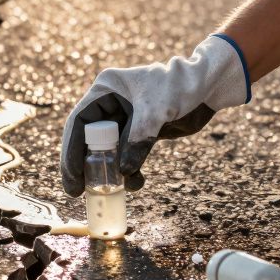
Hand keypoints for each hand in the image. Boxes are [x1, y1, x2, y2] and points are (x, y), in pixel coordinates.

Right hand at [59, 34, 249, 194]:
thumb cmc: (180, 88)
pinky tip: (137, 183)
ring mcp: (125, 119)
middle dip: (84, 166)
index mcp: (106, 89)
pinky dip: (130, 171)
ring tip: (111, 192)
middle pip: (88, 139)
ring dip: (109, 172)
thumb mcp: (155, 113)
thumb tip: (123, 173)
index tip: (72, 175)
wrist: (208, 87)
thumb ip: (137, 142)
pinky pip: (127, 155)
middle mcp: (110, 104)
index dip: (71, 150)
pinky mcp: (140, 132)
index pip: (79, 122)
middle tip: (77, 191)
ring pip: (107, 151)